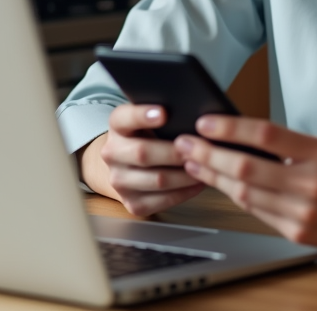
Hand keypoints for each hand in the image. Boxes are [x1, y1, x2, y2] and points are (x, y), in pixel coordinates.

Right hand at [79, 104, 204, 216]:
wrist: (125, 167)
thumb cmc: (146, 137)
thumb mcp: (146, 120)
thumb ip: (162, 115)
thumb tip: (194, 115)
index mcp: (116, 127)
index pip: (123, 118)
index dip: (142, 115)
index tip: (164, 113)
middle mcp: (111, 153)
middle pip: (143, 153)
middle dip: (175, 152)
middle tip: (198, 149)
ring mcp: (119, 181)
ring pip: (158, 180)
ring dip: (185, 175)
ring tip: (205, 167)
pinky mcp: (132, 203)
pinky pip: (162, 200)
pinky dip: (185, 192)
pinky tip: (198, 183)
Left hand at [174, 115, 316, 248]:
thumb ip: (292, 144)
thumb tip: (246, 138)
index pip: (265, 135)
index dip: (230, 127)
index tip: (205, 122)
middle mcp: (311, 183)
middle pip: (246, 166)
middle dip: (208, 154)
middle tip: (185, 143)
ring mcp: (304, 212)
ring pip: (244, 193)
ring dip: (213, 177)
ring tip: (194, 162)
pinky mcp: (299, 233)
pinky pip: (257, 213)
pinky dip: (236, 197)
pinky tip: (221, 184)